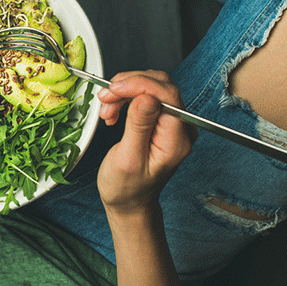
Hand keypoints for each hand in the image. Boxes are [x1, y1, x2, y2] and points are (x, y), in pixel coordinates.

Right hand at [96, 71, 195, 216]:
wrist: (129, 200)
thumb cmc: (127, 187)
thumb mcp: (128, 159)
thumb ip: (139, 126)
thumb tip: (147, 97)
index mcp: (176, 140)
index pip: (167, 95)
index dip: (139, 85)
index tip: (114, 89)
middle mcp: (180, 128)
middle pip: (160, 86)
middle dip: (128, 86)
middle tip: (106, 98)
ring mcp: (172, 123)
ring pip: (151, 87)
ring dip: (124, 91)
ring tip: (107, 109)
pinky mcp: (161, 119)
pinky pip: (146, 95)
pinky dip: (126, 97)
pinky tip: (113, 110)